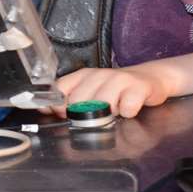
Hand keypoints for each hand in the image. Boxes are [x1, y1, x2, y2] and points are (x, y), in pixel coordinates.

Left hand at [52, 66, 166, 117]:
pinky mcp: (138, 87)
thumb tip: (44, 108)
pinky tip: (129, 110)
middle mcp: (98, 75)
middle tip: (97, 116)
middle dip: (85, 116)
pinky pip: (127, 107)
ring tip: (115, 112)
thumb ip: (67, 101)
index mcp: (82, 76)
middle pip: (79, 101)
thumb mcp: (91, 92)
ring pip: (103, 104)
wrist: (149, 80)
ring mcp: (119, 79)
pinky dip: (127, 113)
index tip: (63, 114)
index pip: (59, 90)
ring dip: (109, 114)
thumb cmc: (117, 91)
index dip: (58, 107)